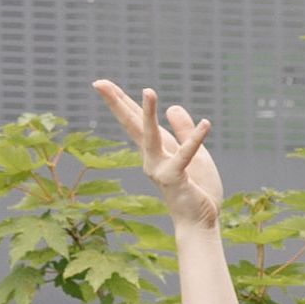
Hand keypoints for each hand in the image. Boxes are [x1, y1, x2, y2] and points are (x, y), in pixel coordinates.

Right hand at [94, 82, 228, 229]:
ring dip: (149, 114)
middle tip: (98, 82)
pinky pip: (186, 155)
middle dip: (117, 103)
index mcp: (156, 150)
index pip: (136, 122)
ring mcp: (160, 168)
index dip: (122, 102)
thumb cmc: (197, 190)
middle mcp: (151, 157)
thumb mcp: (196, 154)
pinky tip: (206, 123)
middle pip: (132, 125)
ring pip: (151, 136)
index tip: (102, 84)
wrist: (200, 222)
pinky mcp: (175, 178)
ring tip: (148, 90)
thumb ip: (184, 132)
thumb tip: (173, 107)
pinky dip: (195, 140)